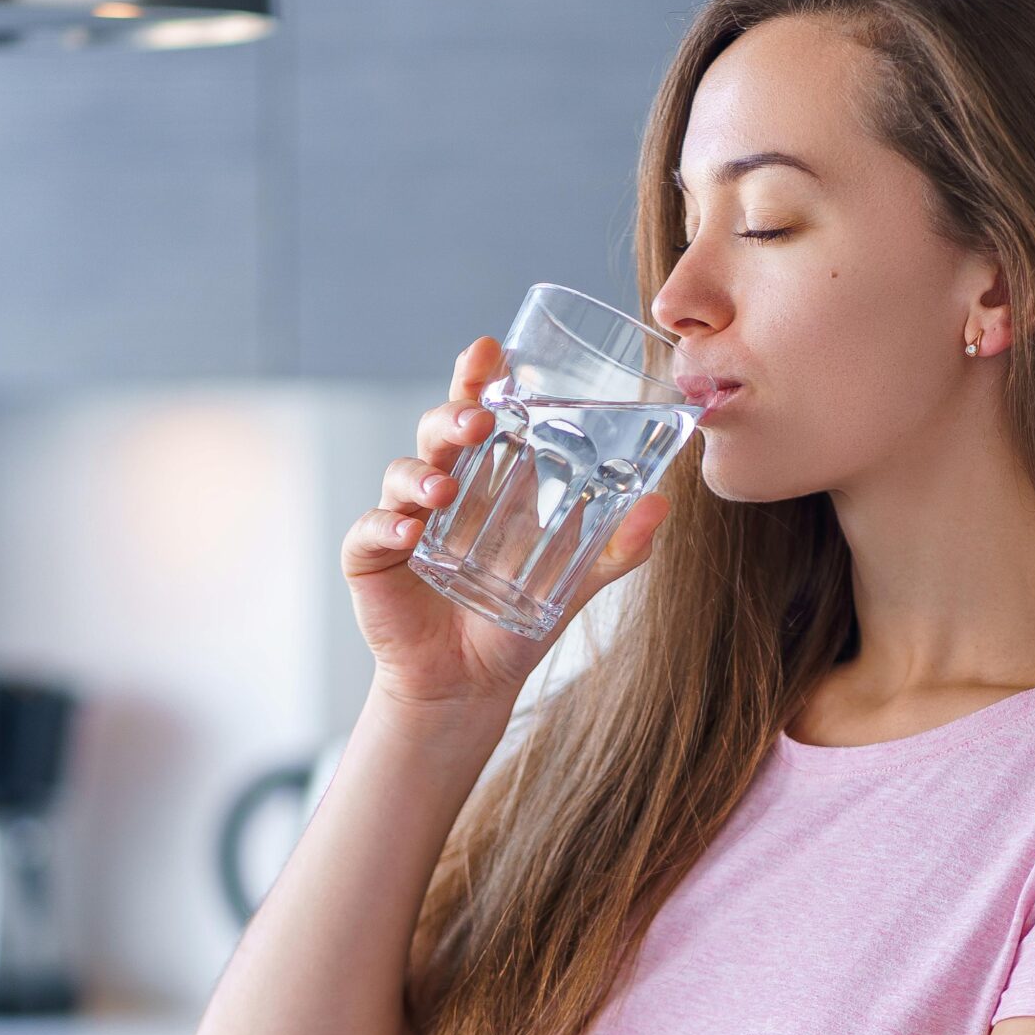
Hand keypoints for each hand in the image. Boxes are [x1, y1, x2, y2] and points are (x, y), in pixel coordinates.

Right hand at [341, 337, 672, 715]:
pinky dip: (386, 525)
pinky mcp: (371, 556)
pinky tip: (407, 531)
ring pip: (402, 472)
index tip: (492, 350)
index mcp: (487, 478)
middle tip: (477, 418)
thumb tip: (663, 504)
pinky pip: (370, 530)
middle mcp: (442, 485)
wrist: (471, 683)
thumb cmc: (517, 620)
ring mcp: (402, 517)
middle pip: (438, 430)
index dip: (478, 378)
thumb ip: (619, 546)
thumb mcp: (577, 580)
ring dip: (421, 473)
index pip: (478, 412)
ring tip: (444, 491)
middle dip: (453, 414)